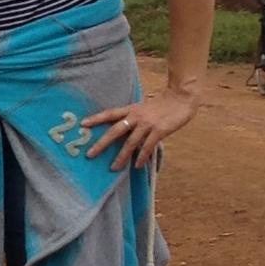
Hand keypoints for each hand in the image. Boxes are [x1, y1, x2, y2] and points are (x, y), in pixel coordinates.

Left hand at [80, 86, 199, 170]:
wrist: (182, 97)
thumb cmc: (163, 104)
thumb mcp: (144, 107)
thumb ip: (133, 117)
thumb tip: (122, 130)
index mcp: (131, 109)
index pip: (110, 113)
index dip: (96, 118)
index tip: (82, 124)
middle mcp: (136, 116)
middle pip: (115, 130)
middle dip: (101, 143)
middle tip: (89, 154)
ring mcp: (147, 124)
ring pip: (130, 142)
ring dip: (121, 156)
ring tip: (113, 168)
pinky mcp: (159, 130)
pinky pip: (148, 146)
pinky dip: (142, 157)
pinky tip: (137, 166)